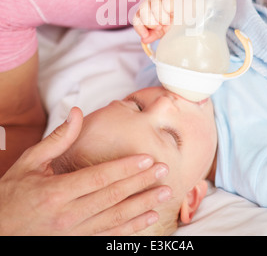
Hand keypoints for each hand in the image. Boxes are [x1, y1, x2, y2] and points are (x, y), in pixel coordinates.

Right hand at [0, 108, 171, 235]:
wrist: (0, 228)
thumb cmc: (14, 192)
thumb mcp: (30, 161)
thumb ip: (58, 138)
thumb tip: (77, 112)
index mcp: (56, 192)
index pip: (99, 178)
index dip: (125, 168)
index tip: (146, 158)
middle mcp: (68, 215)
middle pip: (113, 196)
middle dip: (141, 182)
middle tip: (164, 170)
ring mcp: (74, 231)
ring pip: (116, 217)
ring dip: (143, 205)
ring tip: (164, 192)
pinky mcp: (78, 240)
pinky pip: (109, 234)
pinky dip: (132, 227)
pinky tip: (149, 217)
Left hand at [133, 0, 175, 43]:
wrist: (187, 14)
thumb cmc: (172, 22)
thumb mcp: (162, 31)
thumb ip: (152, 35)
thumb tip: (144, 40)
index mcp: (144, 10)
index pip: (136, 17)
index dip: (139, 28)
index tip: (145, 35)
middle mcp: (150, 0)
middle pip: (143, 10)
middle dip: (151, 23)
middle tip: (159, 26)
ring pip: (155, 6)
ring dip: (162, 18)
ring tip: (168, 20)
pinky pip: (167, 3)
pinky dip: (169, 11)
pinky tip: (174, 13)